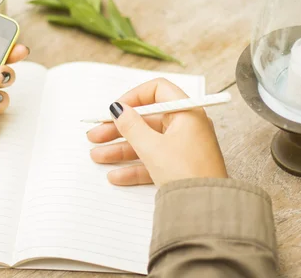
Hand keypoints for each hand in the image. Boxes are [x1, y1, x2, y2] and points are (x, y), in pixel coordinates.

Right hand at [87, 78, 226, 186]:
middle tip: (96, 135)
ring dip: (121, 149)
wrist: (204, 209)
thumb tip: (118, 109)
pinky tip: (116, 175)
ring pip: (147, 142)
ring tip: (98, 156)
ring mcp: (183, 148)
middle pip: (147, 120)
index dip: (134, 97)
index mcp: (187, 112)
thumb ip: (131, 126)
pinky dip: (134, 167)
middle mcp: (187, 127)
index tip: (116, 110)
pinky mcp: (179, 168)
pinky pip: (153, 161)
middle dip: (119, 128)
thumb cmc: (186, 172)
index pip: (158, 91)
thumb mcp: (152, 147)